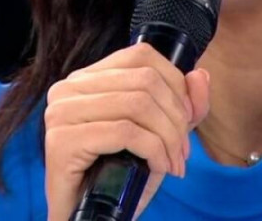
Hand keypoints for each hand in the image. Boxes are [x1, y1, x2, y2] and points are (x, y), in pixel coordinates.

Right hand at [43, 43, 210, 220]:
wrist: (88, 219)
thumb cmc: (120, 175)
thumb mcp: (160, 134)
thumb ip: (184, 105)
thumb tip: (200, 76)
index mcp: (87, 78)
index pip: (142, 56)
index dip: (175, 84)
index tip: (186, 118)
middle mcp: (68, 88)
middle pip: (145, 80)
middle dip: (176, 117)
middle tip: (182, 150)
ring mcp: (61, 113)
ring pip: (139, 104)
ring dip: (168, 137)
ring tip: (174, 162)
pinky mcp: (62, 141)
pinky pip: (126, 132)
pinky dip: (154, 151)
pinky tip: (159, 168)